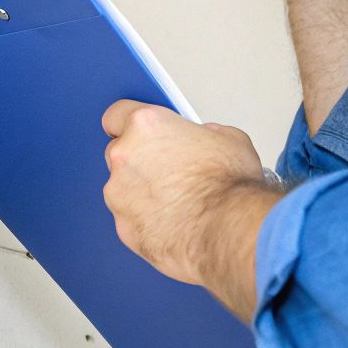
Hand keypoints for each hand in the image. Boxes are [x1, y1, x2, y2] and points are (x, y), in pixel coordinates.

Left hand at [101, 100, 270, 290]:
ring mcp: (120, 197)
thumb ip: (203, 133)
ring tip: (178, 202)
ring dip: (142, 193)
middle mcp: (125, 158)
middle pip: (118, 152)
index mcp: (146, 127)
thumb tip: (201, 139)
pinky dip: (147, 221)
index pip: (116, 114)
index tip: (135, 131)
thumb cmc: (231, 188)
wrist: (230, 233)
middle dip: (139, 160)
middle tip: (168, 169)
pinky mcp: (124, 229)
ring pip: (123, 190)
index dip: (127, 123)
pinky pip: (131, 220)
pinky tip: (175, 223)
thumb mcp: (229, 139)